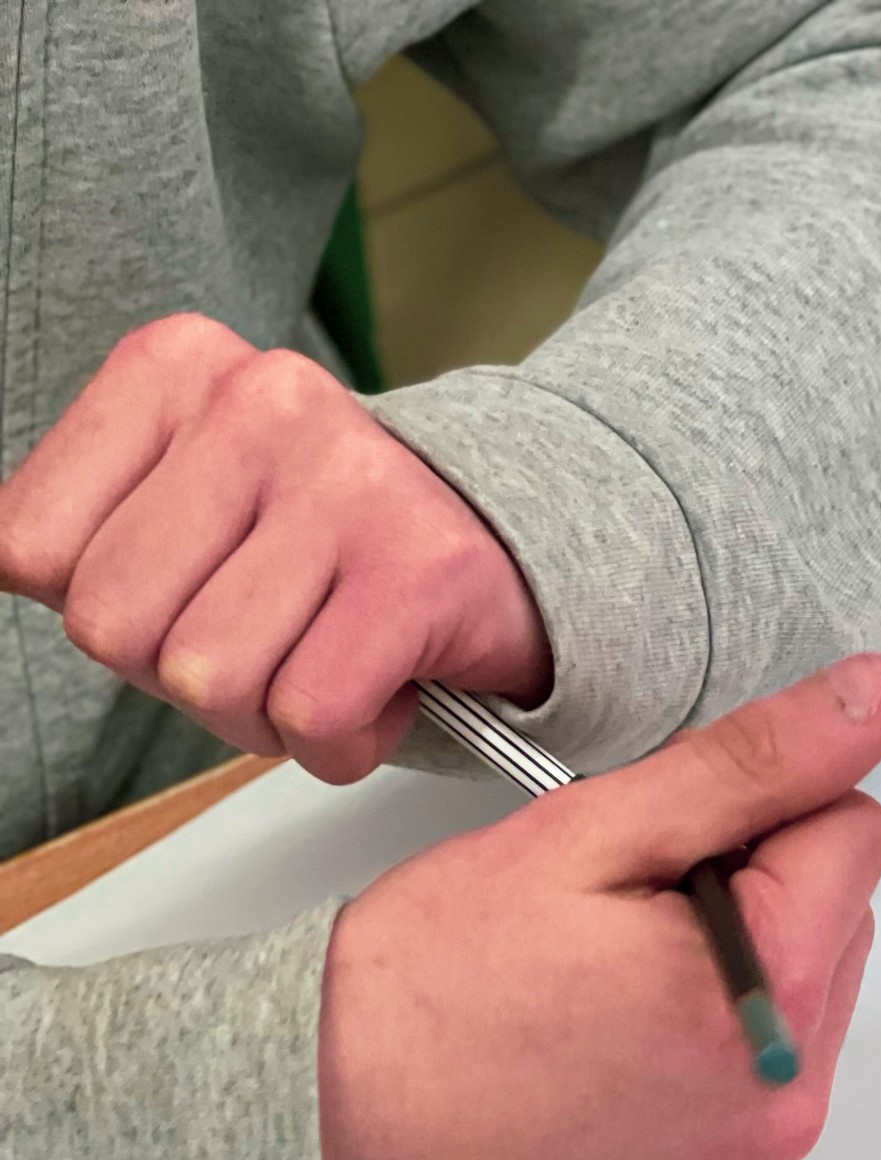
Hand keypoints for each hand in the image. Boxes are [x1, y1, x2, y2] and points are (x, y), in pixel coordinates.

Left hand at [0, 314, 550, 784]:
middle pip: (113, 627)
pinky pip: (311, 716)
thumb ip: (78, 536)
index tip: (190, 589)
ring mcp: (345, 482)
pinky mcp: (418, 572)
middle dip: (180, 676)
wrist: (506, 556)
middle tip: (263, 639)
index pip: (27, 549)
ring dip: (266, 717)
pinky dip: (341, 743)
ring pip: (209, 681)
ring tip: (324, 658)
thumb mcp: (183, 506)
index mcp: (175, 369)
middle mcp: (258, 403)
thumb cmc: (326, 555)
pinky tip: (380, 686)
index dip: (108, 613)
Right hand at [318, 655, 880, 1159]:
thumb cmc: (431, 985)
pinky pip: (747, 1112)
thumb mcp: (587, 835)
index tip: (662, 847)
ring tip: (602, 999)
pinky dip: (699, 1080)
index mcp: (771, 995)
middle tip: (618, 924)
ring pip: (800, 1023)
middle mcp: (783, 1106)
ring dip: (733, 989)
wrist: (331, 1129)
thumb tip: (873, 703)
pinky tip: (601, 1070)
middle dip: (756, 903)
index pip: (856, 834)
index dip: (760, 813)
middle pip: (840, 933)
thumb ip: (748, 765)